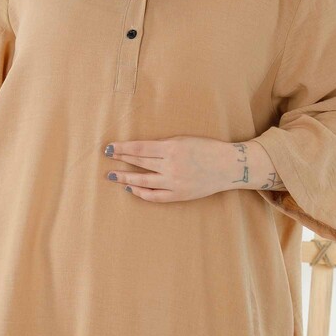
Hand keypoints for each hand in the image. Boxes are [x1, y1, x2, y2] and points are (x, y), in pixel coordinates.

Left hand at [103, 135, 278, 202]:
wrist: (228, 166)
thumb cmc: (207, 149)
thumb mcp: (185, 140)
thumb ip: (164, 145)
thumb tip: (140, 150)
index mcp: (172, 148)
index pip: (139, 148)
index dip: (122, 148)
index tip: (109, 148)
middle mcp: (171, 165)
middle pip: (139, 163)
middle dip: (121, 161)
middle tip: (107, 160)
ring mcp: (174, 182)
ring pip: (143, 180)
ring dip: (126, 178)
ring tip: (113, 176)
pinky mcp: (179, 194)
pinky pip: (155, 196)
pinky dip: (142, 193)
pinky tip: (131, 188)